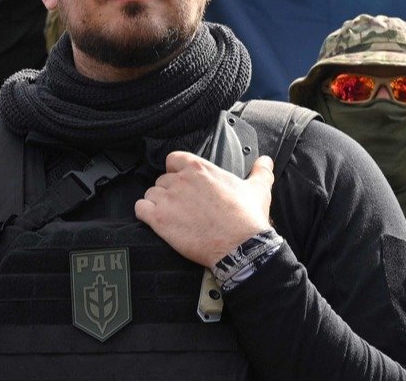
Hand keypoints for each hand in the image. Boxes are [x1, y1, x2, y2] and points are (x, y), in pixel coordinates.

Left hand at [135, 152, 274, 266]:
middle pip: (162, 180)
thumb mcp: (258, 189)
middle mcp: (180, 180)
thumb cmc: (247, 218)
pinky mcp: (159, 220)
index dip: (176, 170)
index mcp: (200, 169)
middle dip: (169, 192)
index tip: (182, 181)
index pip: (173, 159)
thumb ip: (260, 171)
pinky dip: (145, 215)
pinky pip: (140, 210)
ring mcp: (168, 199)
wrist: (240, 247)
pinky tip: (155, 221)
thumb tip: (266, 161)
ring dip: (156, 204)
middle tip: (182, 206)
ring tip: (170, 216)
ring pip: (150, 194)